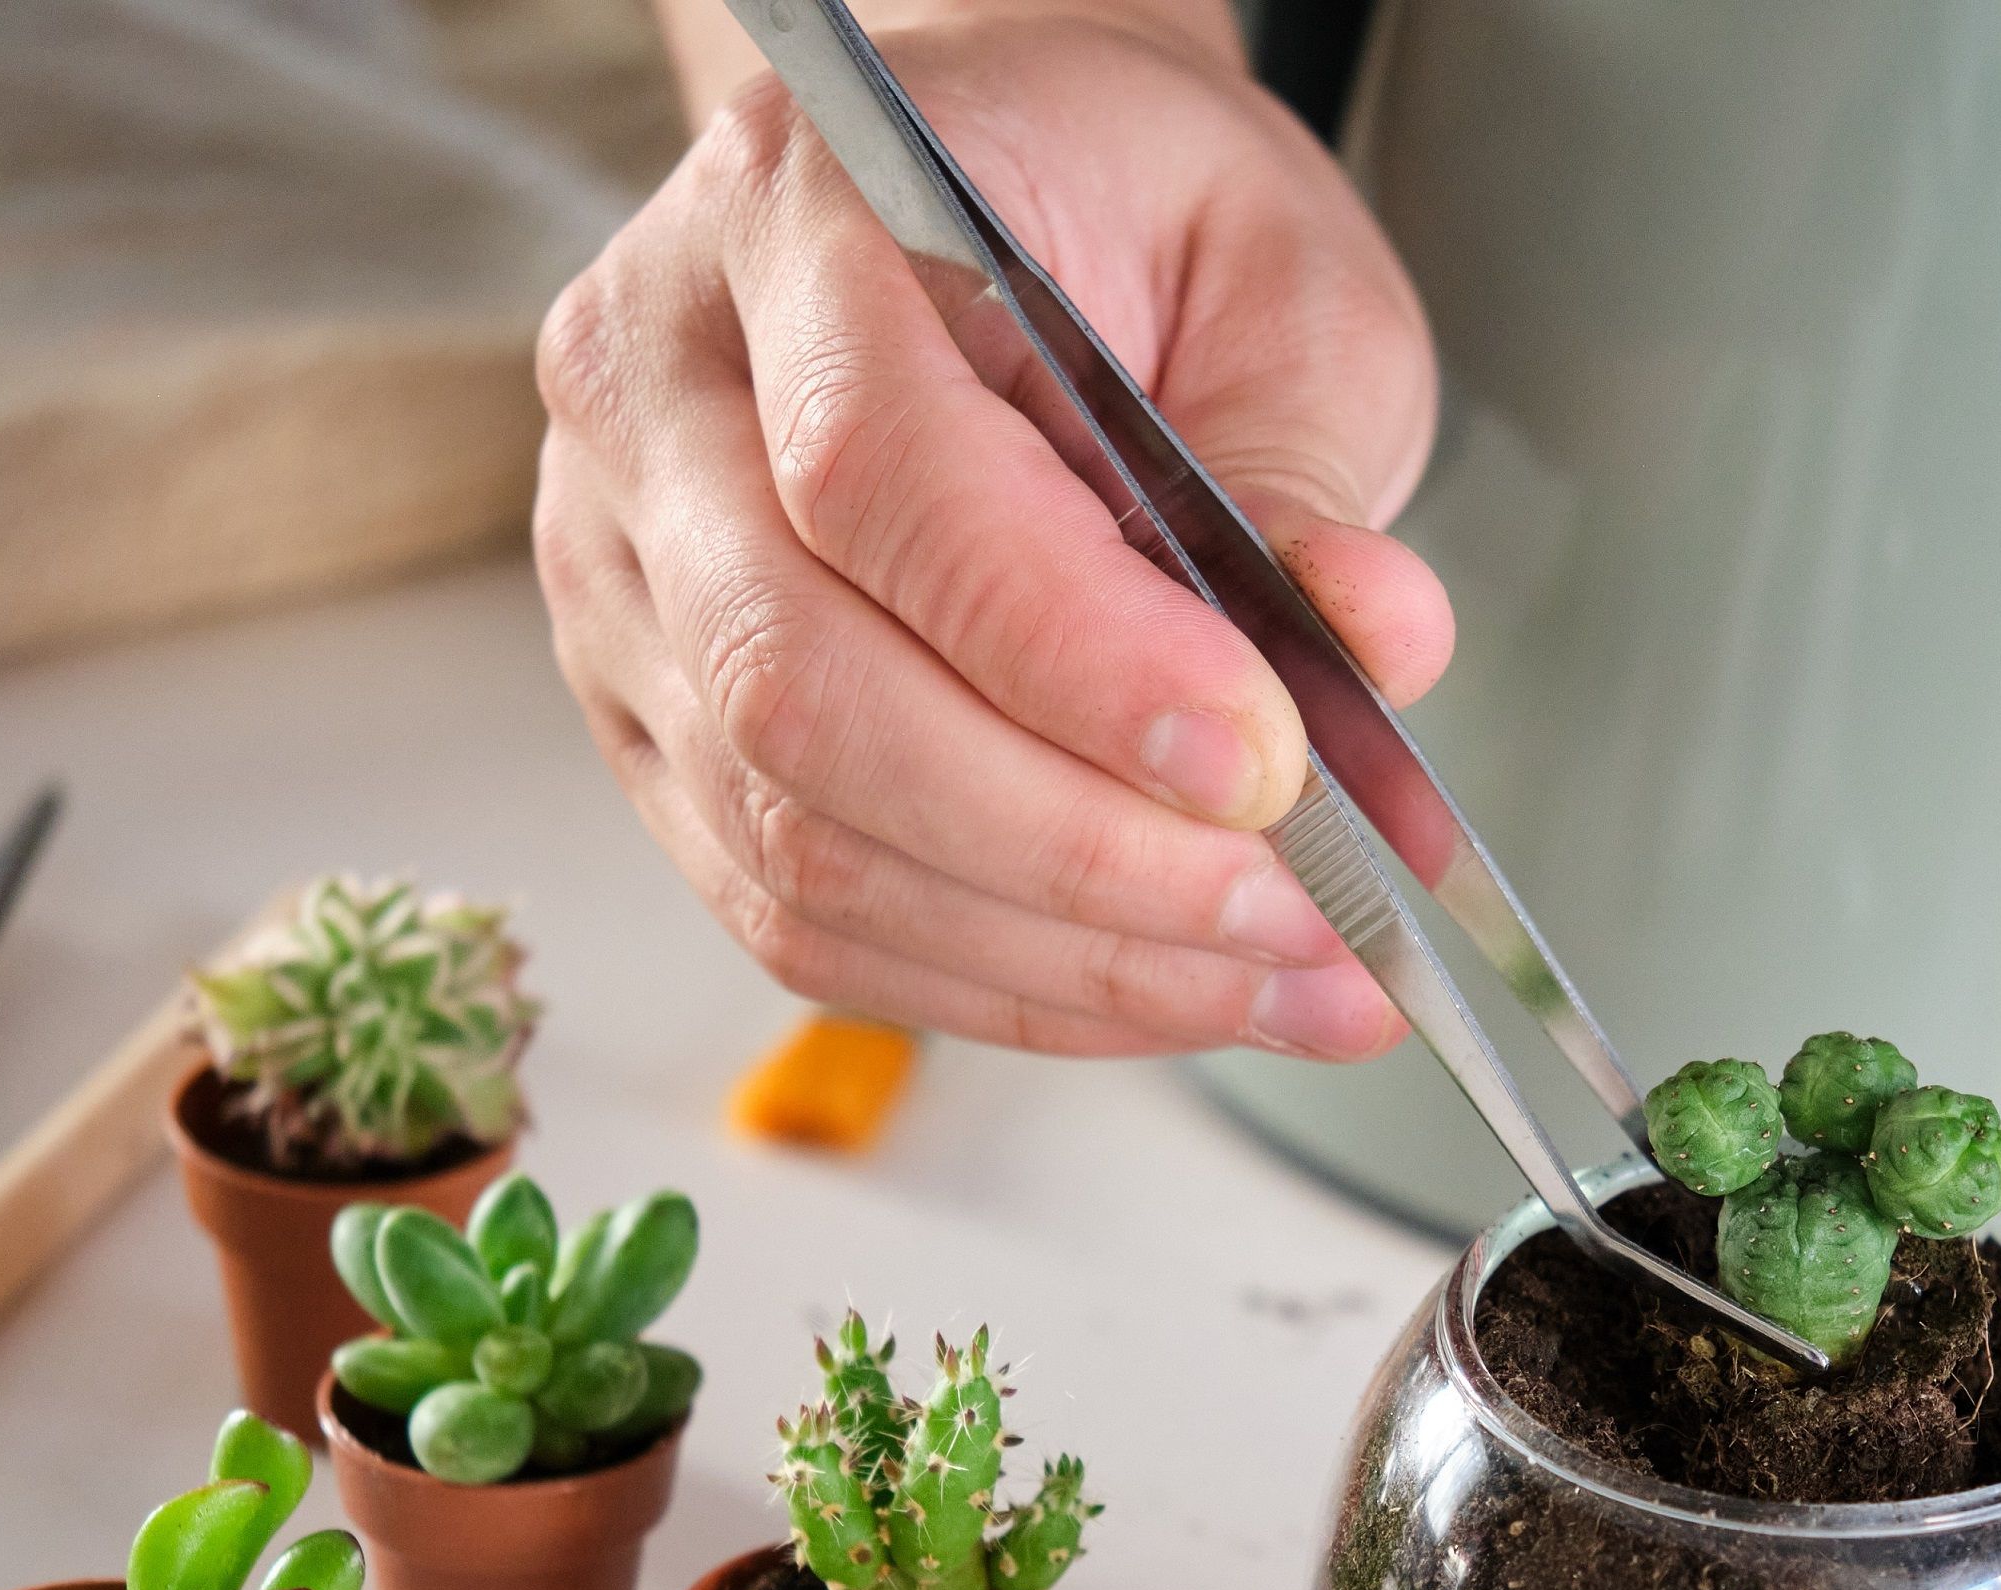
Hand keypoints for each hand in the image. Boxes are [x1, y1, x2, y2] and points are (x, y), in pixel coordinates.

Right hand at [534, 5, 1444, 1057]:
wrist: (1002, 194)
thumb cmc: (1125, 211)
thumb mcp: (1276, 277)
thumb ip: (1307, 468)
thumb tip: (1372, 649)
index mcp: (791, 214)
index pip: (875, 475)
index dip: (1072, 653)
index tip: (1262, 760)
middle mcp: (654, 398)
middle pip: (802, 690)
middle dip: (1077, 847)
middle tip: (1299, 910)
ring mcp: (628, 580)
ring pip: (797, 841)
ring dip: (1065, 951)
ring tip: (1288, 978)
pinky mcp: (659, 730)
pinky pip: (803, 916)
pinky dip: (1007, 983)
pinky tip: (1172, 983)